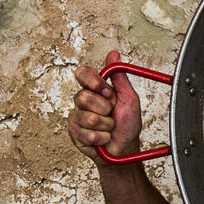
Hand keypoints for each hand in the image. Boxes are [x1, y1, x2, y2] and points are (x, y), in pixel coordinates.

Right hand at [68, 50, 142, 164]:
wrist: (124, 149)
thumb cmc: (128, 125)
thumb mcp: (129, 98)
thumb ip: (120, 77)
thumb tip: (113, 54)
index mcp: (96, 89)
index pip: (83, 74)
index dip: (93, 82)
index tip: (107, 91)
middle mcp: (84, 101)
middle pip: (83, 97)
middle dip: (104, 109)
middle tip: (111, 114)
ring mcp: (77, 117)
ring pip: (86, 117)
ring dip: (105, 126)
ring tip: (109, 128)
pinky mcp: (74, 133)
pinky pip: (86, 133)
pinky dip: (101, 138)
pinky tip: (103, 138)